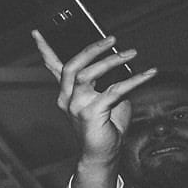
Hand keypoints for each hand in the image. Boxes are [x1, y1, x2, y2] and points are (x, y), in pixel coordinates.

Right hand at [33, 31, 158, 171]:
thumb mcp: (107, 97)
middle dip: (91, 48)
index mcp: (67, 93)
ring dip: (111, 60)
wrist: (102, 154)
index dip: (45, 49)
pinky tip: (148, 74)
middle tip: (111, 39)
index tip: (39, 32)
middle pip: (73, 66)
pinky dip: (135, 80)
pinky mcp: (91, 114)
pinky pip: (114, 90)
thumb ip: (109, 80)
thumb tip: (122, 62)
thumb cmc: (105, 127)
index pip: (54, 67)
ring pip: (88, 74)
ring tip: (130, 53)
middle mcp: (67, 98)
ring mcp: (77, 106)